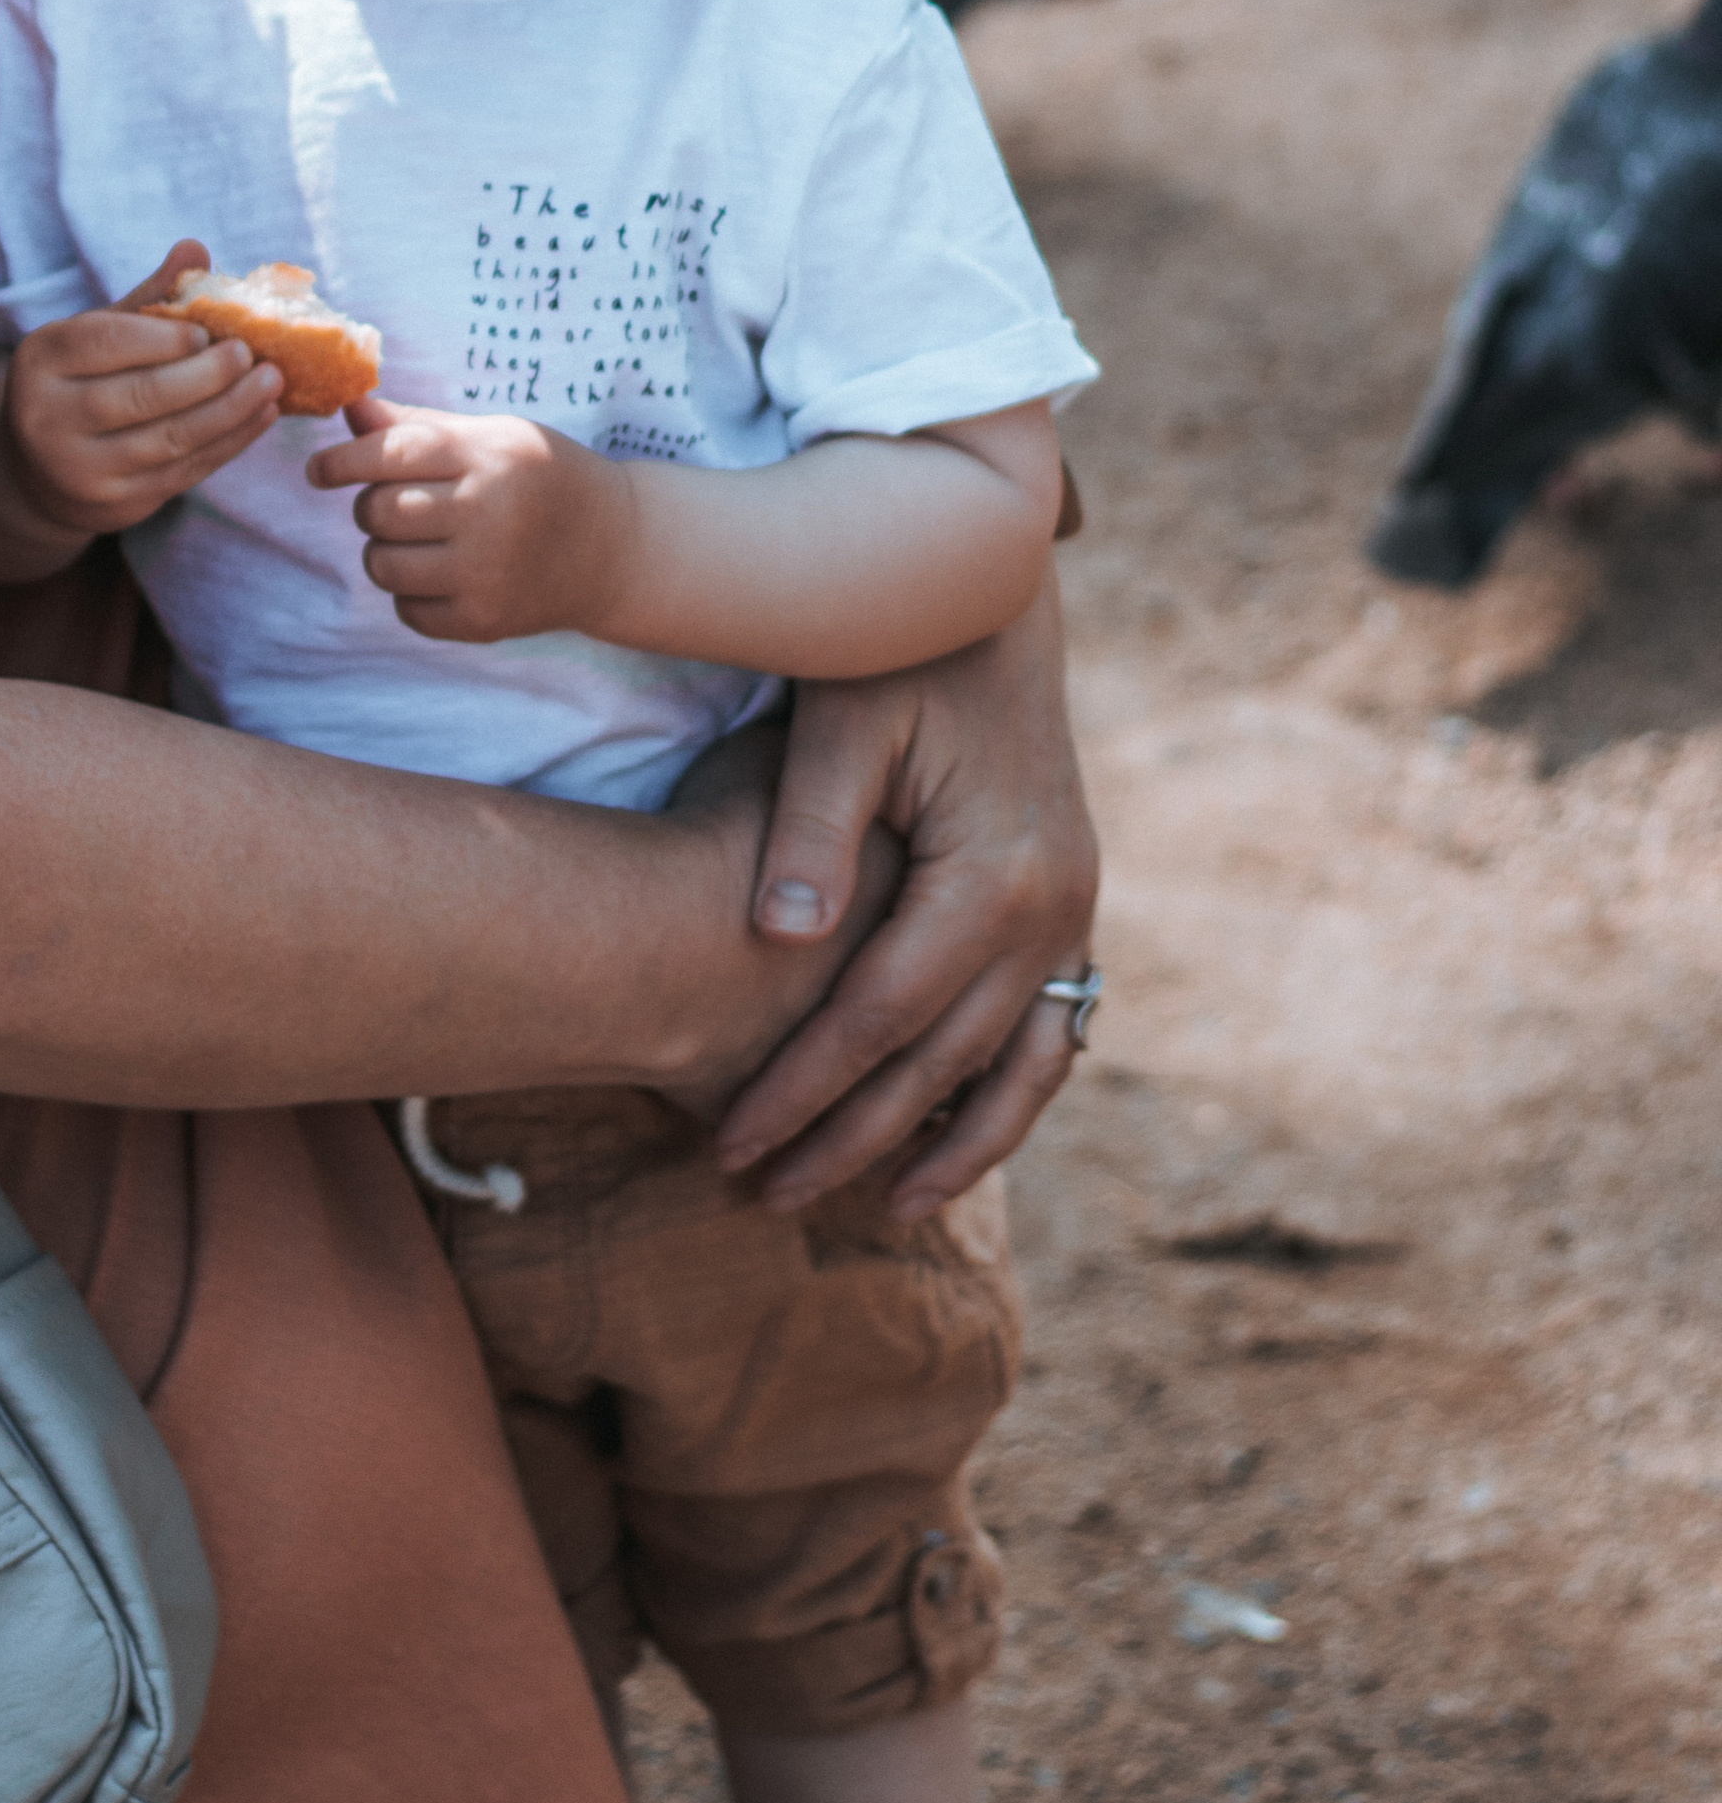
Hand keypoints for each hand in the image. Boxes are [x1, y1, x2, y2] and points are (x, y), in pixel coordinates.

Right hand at [9, 241, 283, 537]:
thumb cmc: (81, 381)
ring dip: (230, 412)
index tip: (207, 330)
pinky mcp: (115, 505)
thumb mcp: (98, 334)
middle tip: (252, 355)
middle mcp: (47, 418)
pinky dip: (228, 444)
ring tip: (271, 383)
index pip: (105, 342)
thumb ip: (148, 297)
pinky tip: (259, 416)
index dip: (161, 338)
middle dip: (206, 377)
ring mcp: (80, 470)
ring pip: (168, 440)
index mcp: (41, 360)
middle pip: (140, 396)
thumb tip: (197, 248)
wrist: (40, 471)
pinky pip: (182, 472)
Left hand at [303, 397, 628, 640]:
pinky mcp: (485, 620)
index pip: (391, 452)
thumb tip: (349, 411)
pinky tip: (441, 575)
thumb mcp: (492, 435)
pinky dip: (410, 594)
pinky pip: (408, 611)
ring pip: (383, 565)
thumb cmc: (542, 477)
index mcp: (488, 454)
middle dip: (371, 505)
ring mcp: (487, 572)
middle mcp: (488, 512)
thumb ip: (418, 426)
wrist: (614, 548)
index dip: (342, 460)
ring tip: (417, 540)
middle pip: (379, 510)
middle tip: (395, 504)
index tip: (319, 471)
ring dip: (383, 552)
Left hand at [714, 563, 1098, 1215]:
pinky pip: (1051, 1032)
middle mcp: (1053, 910)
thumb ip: (809, 827)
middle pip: (939, 1063)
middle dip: (850, 1137)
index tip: (727, 1141)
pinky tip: (952, 1139)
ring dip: (947, 1145)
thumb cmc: (897, 650)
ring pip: (1017, 1069)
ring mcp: (1075, 914)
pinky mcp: (1073, 907)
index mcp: (993, 874)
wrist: (993, 594)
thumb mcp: (841, 719)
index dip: (800, 1087)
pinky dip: (1005, 1096)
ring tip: (877, 1209)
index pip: (877, 1018)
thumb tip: (774, 939)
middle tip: (765, 1193)